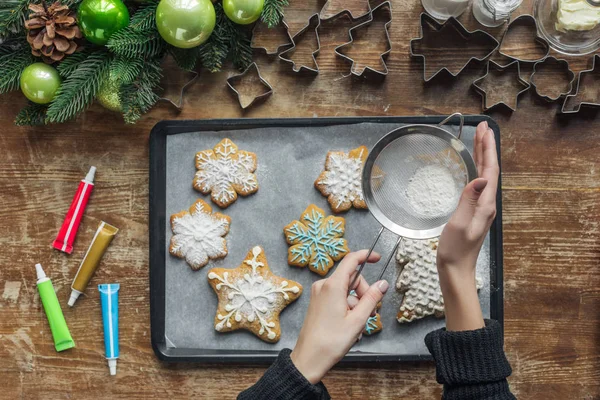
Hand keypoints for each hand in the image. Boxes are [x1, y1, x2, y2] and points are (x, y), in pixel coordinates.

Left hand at [290, 250, 388, 383]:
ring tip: (357, 326)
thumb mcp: (357, 320)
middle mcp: (323, 286)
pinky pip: (337, 298)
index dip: (365, 256)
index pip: (351, 261)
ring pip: (345, 291)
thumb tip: (382, 284)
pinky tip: (349, 327)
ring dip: (356, 305)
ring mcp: (319, 294)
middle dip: (363, 293)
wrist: (309, 358)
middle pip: (351, 279)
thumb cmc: (331, 341)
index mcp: (332, 286)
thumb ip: (371, 298)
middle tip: (370, 314)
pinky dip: (347, 308)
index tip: (377, 258)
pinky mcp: (317, 303)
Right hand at [437, 121, 498, 330]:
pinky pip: (478, 183)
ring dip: (482, 156)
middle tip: (482, 127)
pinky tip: (472, 166)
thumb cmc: (456, 250)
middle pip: (489, 170)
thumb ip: (469, 200)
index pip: (490, 170)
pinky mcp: (473, 211)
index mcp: (486, 204)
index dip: (488, 149)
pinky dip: (476, 169)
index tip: (484, 130)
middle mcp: (487, 204)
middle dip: (486, 147)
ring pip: (484, 175)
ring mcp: (481, 207)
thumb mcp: (460, 224)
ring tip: (478, 139)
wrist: (455, 270)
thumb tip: (480, 179)